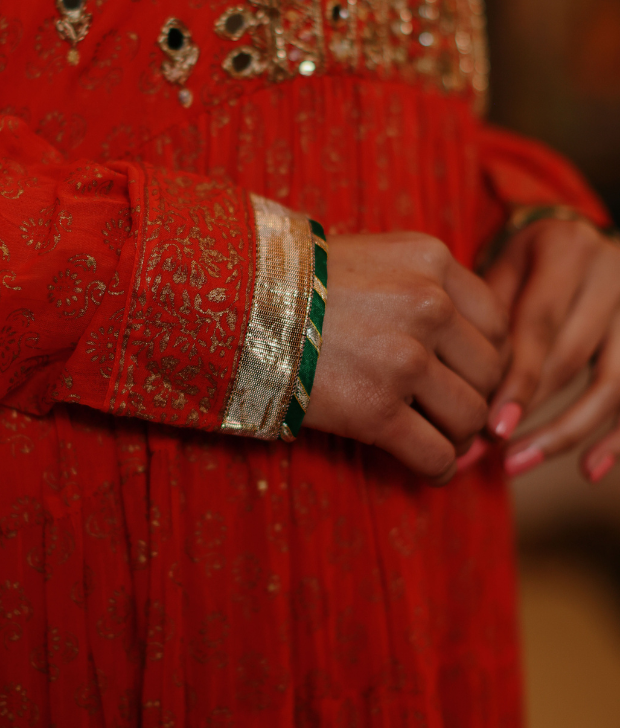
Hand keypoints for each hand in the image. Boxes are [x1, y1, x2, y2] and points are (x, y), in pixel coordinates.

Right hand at [303, 233, 508, 481]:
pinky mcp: (377, 410)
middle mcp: (429, 305)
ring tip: (434, 438)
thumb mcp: (370, 258)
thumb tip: (464, 339)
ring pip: (470, 417)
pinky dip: (437, 469)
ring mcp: (406, 359)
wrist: (231, 303)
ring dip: (456, 436)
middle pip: (490, 372)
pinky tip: (425, 468)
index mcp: (432, 260)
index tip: (464, 374)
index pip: (497, 322)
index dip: (485, 357)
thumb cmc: (293, 282)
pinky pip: (435, 455)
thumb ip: (421, 285)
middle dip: (473, 397)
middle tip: (448, 412)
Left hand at [484, 218, 619, 481]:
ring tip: (516, 464)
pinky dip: (617, 440)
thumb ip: (487, 326)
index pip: (540, 325)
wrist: (572, 238)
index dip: (517, 381)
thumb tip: (459, 404)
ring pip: (612, 384)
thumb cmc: (524, 262)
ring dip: (564, 433)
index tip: (490, 428)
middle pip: (571, 358)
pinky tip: (589, 470)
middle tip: (486, 452)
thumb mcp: (500, 270)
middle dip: (527, 411)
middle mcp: (612, 274)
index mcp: (566, 249)